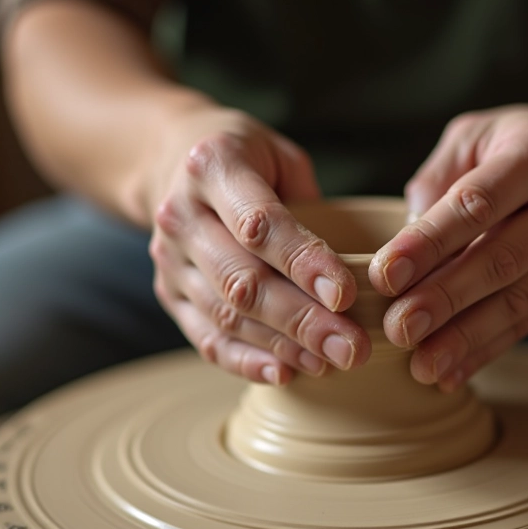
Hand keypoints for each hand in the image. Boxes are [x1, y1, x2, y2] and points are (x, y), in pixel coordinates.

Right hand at [148, 104, 369, 384]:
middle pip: (242, 280)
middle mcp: (181, 213)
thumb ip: (315, 206)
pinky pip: (206, 337)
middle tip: (352, 348)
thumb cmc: (249, 159)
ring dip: (283, 345)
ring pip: (226, 314)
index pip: (259, 224)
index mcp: (213, 165)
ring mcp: (169, 258)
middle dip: (302, 320)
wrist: (173, 160)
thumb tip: (358, 270)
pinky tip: (286, 373)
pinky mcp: (169, 293)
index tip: (345, 295)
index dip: (303, 262)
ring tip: (331, 361)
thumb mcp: (282, 155)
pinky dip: (246, 361)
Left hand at [370, 105, 527, 390]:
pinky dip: (486, 350)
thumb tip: (405, 248)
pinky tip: (449, 374)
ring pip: (519, 299)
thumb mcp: (468, 139)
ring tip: (422, 366)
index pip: (478, 203)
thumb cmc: (502, 145)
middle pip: (502, 258)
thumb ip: (434, 182)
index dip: (430, 242)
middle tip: (398, 329)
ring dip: (466, 337)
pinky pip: (527, 322)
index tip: (385, 275)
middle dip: (446, 298)